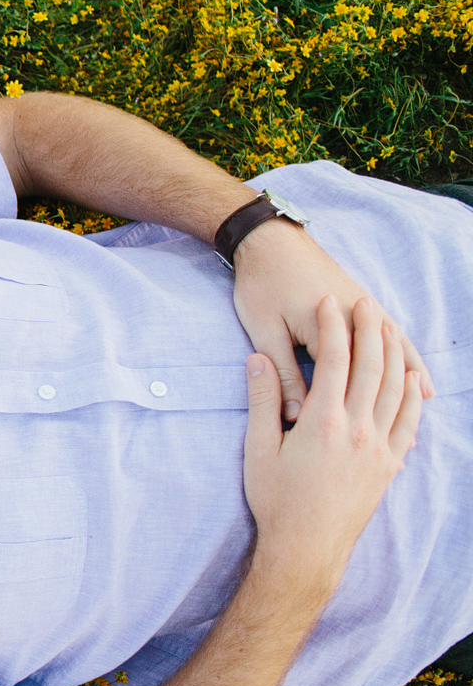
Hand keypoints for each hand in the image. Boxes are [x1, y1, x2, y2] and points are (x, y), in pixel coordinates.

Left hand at [231, 221, 433, 421]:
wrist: (268, 239)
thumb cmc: (261, 285)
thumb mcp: (264, 331)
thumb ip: (282, 373)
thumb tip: (294, 414)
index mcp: (332, 329)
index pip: (348, 380)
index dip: (355, 413)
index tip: (361, 446)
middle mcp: (358, 317)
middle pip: (383, 366)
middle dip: (395, 400)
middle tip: (407, 440)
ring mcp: (365, 305)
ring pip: (396, 347)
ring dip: (410, 374)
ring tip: (424, 402)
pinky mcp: (362, 298)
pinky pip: (393, 330)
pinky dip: (404, 351)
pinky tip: (410, 365)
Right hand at [242, 296, 421, 597]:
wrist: (306, 548)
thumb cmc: (275, 500)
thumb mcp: (257, 449)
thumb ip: (262, 401)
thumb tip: (258, 360)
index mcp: (323, 423)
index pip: (335, 361)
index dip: (334, 326)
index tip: (330, 302)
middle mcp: (358, 430)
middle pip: (373, 367)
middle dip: (370, 330)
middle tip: (366, 302)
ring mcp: (379, 447)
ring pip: (396, 390)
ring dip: (395, 355)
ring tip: (389, 329)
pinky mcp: (390, 464)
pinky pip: (408, 421)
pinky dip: (412, 394)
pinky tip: (410, 378)